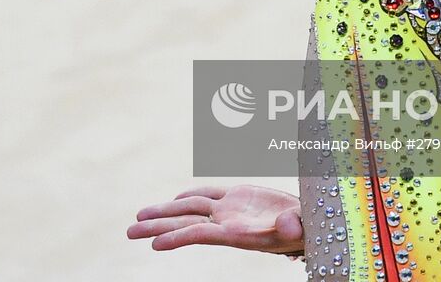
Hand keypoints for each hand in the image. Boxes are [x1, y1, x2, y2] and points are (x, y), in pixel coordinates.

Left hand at [127, 184, 304, 256]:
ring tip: (139, 215)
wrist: (312, 224)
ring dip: (164, 210)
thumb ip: (291, 226)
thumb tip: (287, 224)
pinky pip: (208, 195)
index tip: (153, 246)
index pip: (200, 233)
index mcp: (238, 233)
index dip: (177, 237)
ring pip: (190, 206)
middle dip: (156, 225)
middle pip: (185, 221)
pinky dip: (189, 196)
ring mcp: (231, 209)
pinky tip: (176, 199)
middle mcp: (228, 222)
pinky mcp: (238, 197)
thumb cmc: (309, 230)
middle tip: (129, 231)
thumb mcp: (302, 229)